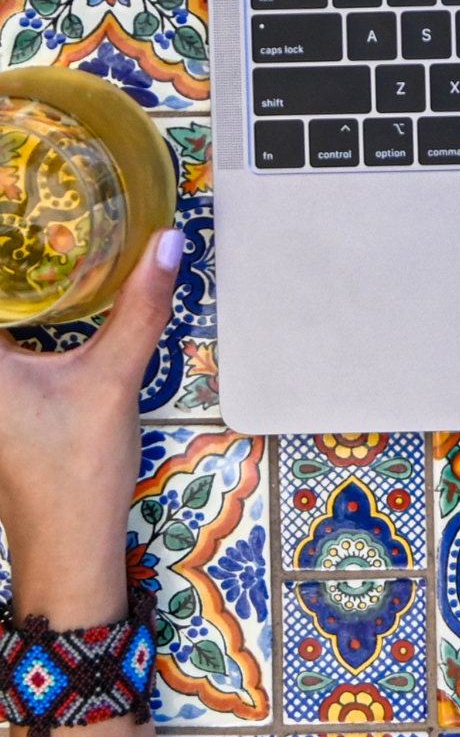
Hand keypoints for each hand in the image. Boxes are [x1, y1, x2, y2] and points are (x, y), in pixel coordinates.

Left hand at [0, 225, 181, 736]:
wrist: (68, 547)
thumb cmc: (73, 471)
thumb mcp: (112, 378)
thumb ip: (140, 306)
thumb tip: (166, 242)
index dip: (0, 229)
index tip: (10, 189)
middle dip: (11, 251)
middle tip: (24, 196)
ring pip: (0, 316)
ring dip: (18, 281)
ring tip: (30, 226)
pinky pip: (6, 331)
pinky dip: (20, 305)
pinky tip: (44, 284)